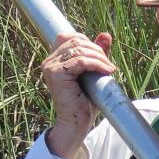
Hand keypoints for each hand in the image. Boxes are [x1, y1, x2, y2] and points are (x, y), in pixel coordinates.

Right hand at [40, 32, 116, 158]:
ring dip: (99, 57)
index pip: (69, 37)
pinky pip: (81, 61)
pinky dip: (97, 64)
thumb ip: (97, 54)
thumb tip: (106, 35)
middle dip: (96, 49)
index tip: (102, 56)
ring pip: (79, 50)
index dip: (88, 41)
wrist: (76, 124)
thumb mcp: (93, 73)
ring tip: (109, 68)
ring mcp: (50, 67)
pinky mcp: (56, 74)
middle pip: (76, 41)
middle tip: (109, 64)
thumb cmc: (85, 102)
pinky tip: (107, 71)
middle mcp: (49, 61)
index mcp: (54, 60)